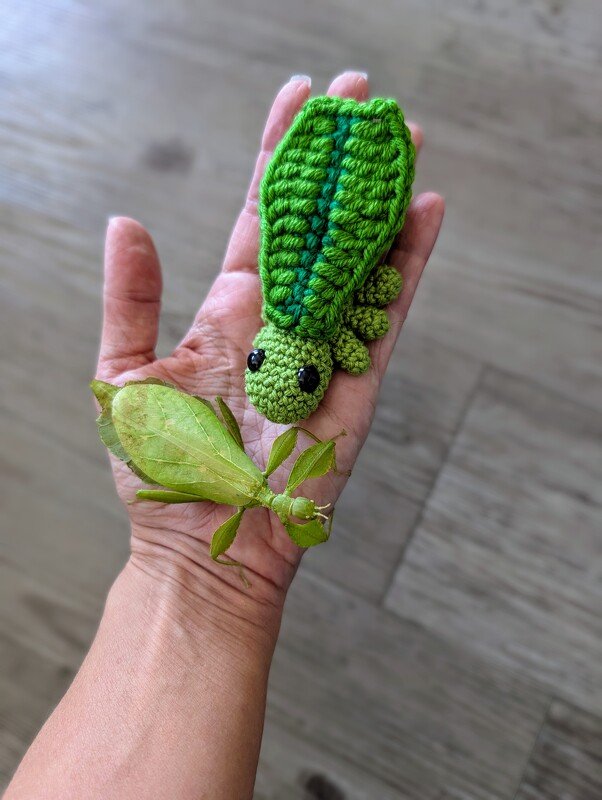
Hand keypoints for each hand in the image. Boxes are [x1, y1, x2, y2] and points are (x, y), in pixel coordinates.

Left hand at [95, 71, 443, 609]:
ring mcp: (324, 347)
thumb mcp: (123, 373)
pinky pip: (388, 314)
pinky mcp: (358, 381)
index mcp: (230, 312)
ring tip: (402, 140)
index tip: (299, 103)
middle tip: (361, 101)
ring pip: (361, 259)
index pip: (262, 219)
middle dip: (338, 164)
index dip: (279, 160)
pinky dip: (409, 264)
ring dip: (381, 200)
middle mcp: (282, 321)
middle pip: (319, 226)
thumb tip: (125, 221)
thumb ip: (130, 297)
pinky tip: (426, 211)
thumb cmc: (159, 470)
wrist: (205, 543)